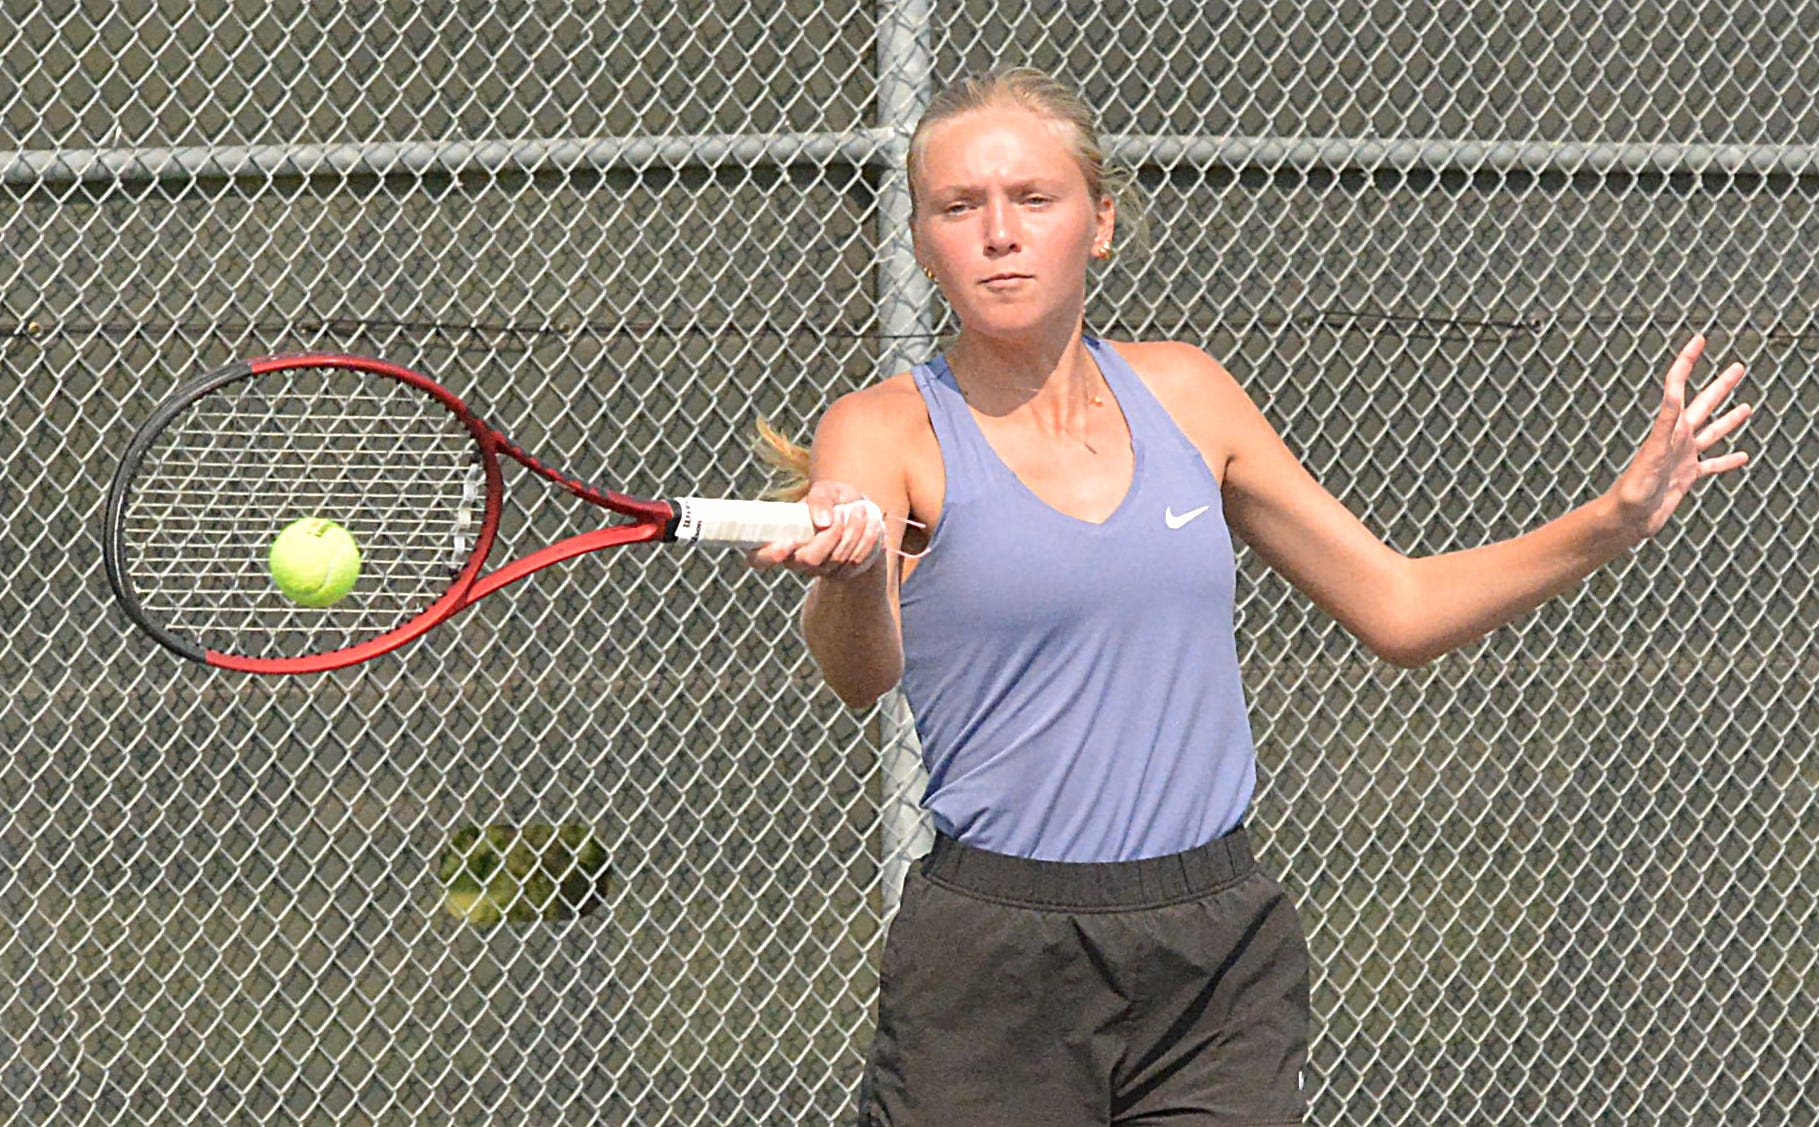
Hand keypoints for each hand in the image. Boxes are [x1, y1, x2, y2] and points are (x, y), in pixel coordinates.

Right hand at [744, 480, 885, 580]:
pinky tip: (873, 525)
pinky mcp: (841, 574)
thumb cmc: (834, 499)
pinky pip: (854, 565)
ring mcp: (819, 570)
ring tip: (862, 511)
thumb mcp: (826, 489)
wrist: (859, 512)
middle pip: (809, 560)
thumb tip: (822, 522)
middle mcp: (796, 559)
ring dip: (853, 535)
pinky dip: (867, 543)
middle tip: (843, 514)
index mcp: (780, 538)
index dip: (770, 555)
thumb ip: (819, 498)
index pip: (758, 558)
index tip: (789, 541)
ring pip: (835, 562)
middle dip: (830, 537)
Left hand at [1610, 333, 1753, 540]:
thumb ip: (1665, 423)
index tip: (1700, 339)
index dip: (1688, 360)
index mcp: (1669, 427)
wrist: (1627, 518)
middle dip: (1721, 385)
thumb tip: (1674, 391)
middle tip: (1738, 367)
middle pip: (1705, 404)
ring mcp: (1683, 457)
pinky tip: (1742, 456)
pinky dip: (1727, 461)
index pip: (1679, 385)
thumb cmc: (1634, 488)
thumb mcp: (1652, 452)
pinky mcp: (1687, 477)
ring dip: (1729, 419)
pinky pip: (1712, 466)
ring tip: (1747, 406)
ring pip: (1712, 432)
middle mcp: (1677, 438)